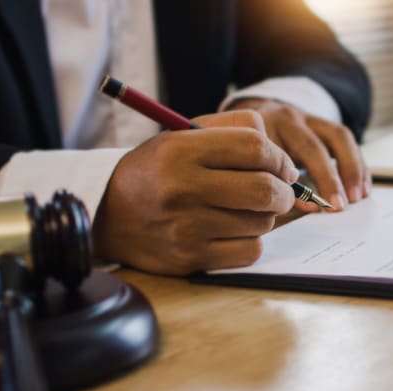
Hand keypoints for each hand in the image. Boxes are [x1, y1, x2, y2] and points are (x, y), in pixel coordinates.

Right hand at [92, 110, 297, 274]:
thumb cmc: (157, 171)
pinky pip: (249, 251)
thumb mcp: (182, 136)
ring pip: (261, 222)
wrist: (107, 213)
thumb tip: (282, 158)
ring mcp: (186, 227)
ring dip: (266, 216)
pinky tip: (235, 231)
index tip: (283, 168)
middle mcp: (182, 188)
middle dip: (284, 191)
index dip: (280, 158)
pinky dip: (251, 241)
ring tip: (248, 209)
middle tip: (281, 192)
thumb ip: (233, 129)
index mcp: (180, 149)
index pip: (254, 147)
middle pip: (264, 189)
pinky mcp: (191, 258)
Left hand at [227, 98, 370, 211]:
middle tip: (339, 206)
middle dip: (329, 178)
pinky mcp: (325, 122)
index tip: (315, 206)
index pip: (280, 158)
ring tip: (358, 196)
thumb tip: (310, 207)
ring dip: (352, 168)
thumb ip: (275, 186)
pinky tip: (364, 186)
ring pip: (337, 136)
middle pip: (312, 146)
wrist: (257, 111)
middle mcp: (287, 120)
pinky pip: (347, 139)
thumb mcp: (253, 164)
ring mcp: (308, 117)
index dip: (298, 184)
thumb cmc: (252, 150)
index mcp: (261, 130)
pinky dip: (358, 164)